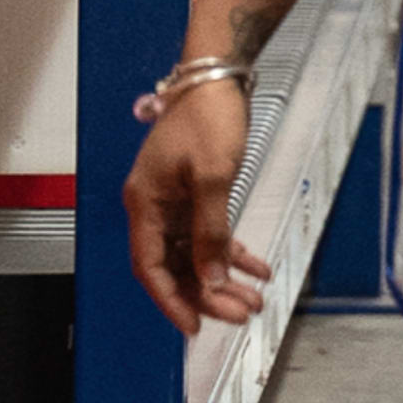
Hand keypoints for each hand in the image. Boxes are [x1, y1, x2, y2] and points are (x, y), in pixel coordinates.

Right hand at [124, 84, 272, 338]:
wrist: (219, 76)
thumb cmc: (209, 117)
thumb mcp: (213, 176)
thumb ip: (210, 230)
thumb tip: (211, 278)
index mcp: (144, 204)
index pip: (150, 267)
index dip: (171, 300)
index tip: (195, 327)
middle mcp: (154, 207)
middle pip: (176, 266)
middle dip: (208, 294)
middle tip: (241, 314)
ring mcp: (174, 201)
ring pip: (196, 254)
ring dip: (223, 278)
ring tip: (254, 300)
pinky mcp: (195, 193)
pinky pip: (211, 233)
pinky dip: (233, 252)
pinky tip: (257, 269)